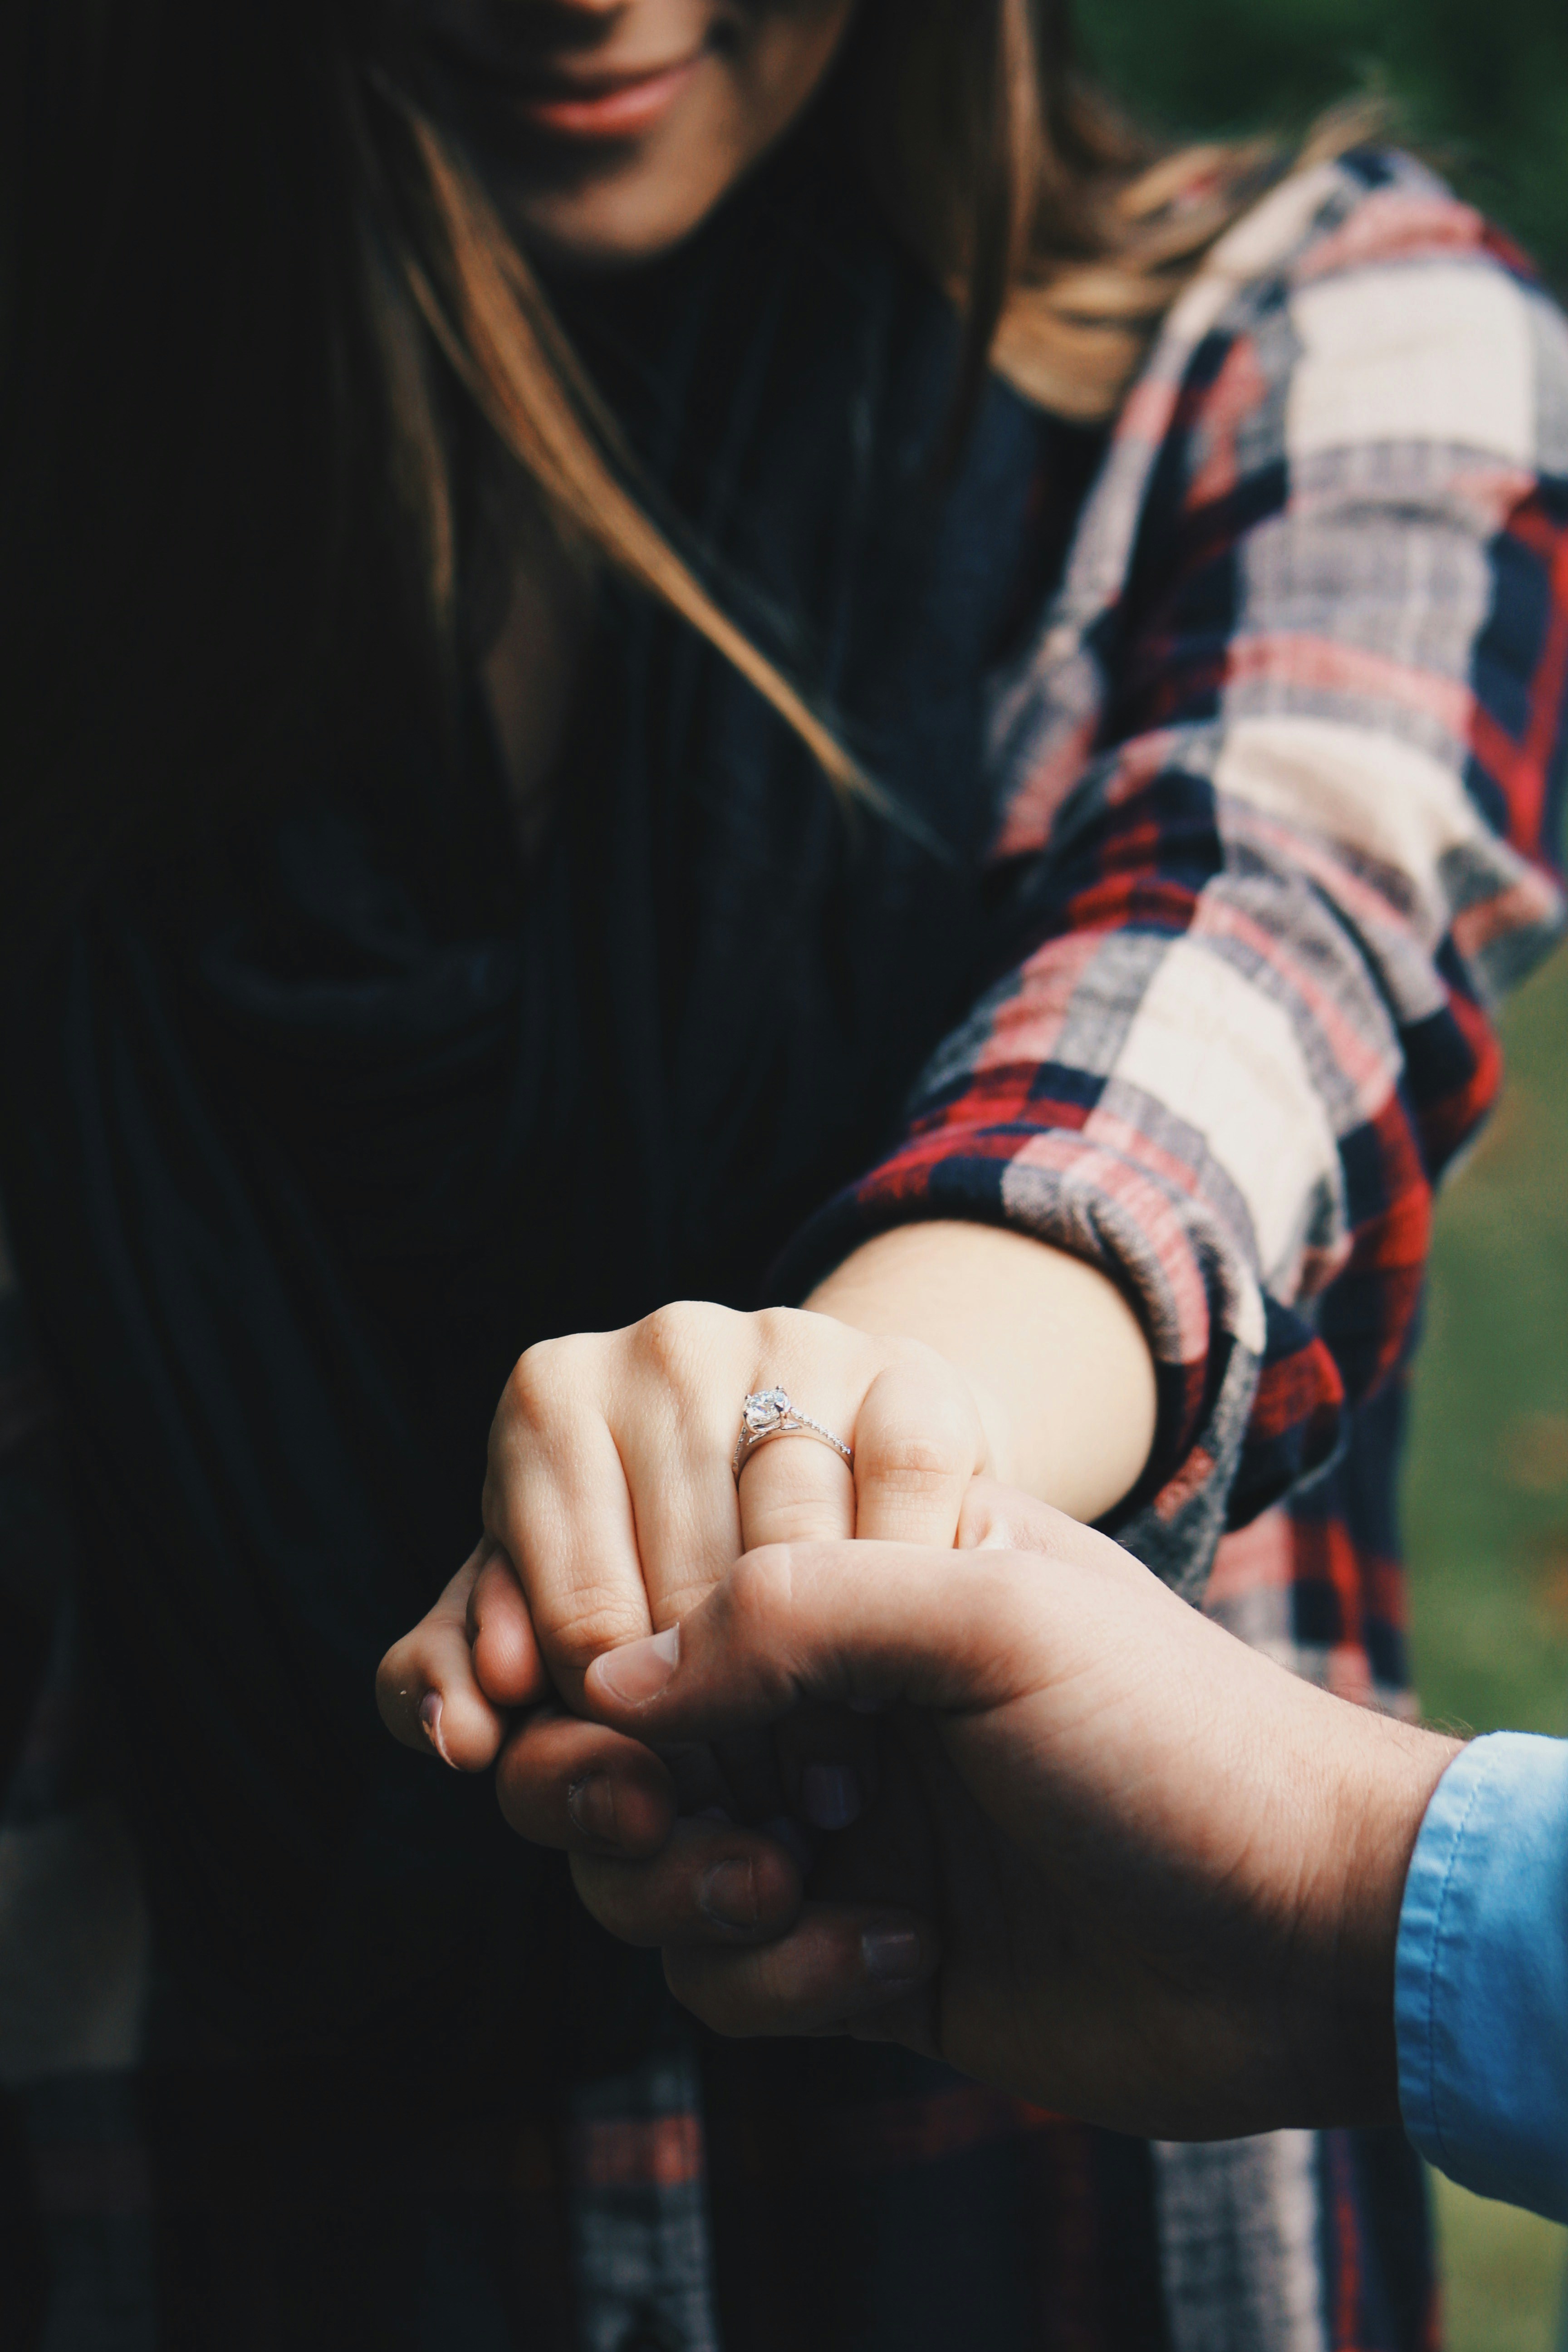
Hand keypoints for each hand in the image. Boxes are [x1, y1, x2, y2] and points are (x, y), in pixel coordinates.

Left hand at [376, 1299, 987, 1856]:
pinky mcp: (914, 1370)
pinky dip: (904, 1603)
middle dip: (718, 1730)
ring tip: (818, 1776)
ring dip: (820, 1689)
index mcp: (550, 1397)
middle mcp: (664, 1347)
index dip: (626, 1736)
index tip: (661, 1796)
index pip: (576, 1618)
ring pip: (797, 1552)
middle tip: (746, 1811)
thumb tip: (465, 1736)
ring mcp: (794, 1344)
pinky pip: (904, 1500)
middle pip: (688, 1593)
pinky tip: (891, 1673)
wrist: (830, 1465)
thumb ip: (458, 1677)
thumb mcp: (544, 1609)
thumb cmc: (659, 1557)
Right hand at [567, 1485, 1461, 2140]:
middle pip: (621, 1741)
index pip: (663, 1595)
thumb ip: (792, 1611)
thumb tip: (615, 1678)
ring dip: (688, 1889)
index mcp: (865, 1579)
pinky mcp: (854, 1955)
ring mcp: (840, 1830)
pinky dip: (780, 1977)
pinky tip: (902, 1957)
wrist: (1310, 1935)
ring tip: (786, 1887)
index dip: (607, 1659)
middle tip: (653, 1813)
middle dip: (607, 1788)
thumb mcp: (989, 1616)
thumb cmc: (1170, 1739)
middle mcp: (835, 1700)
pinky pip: (727, 1974)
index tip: (603, 1709)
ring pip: (651, 1865)